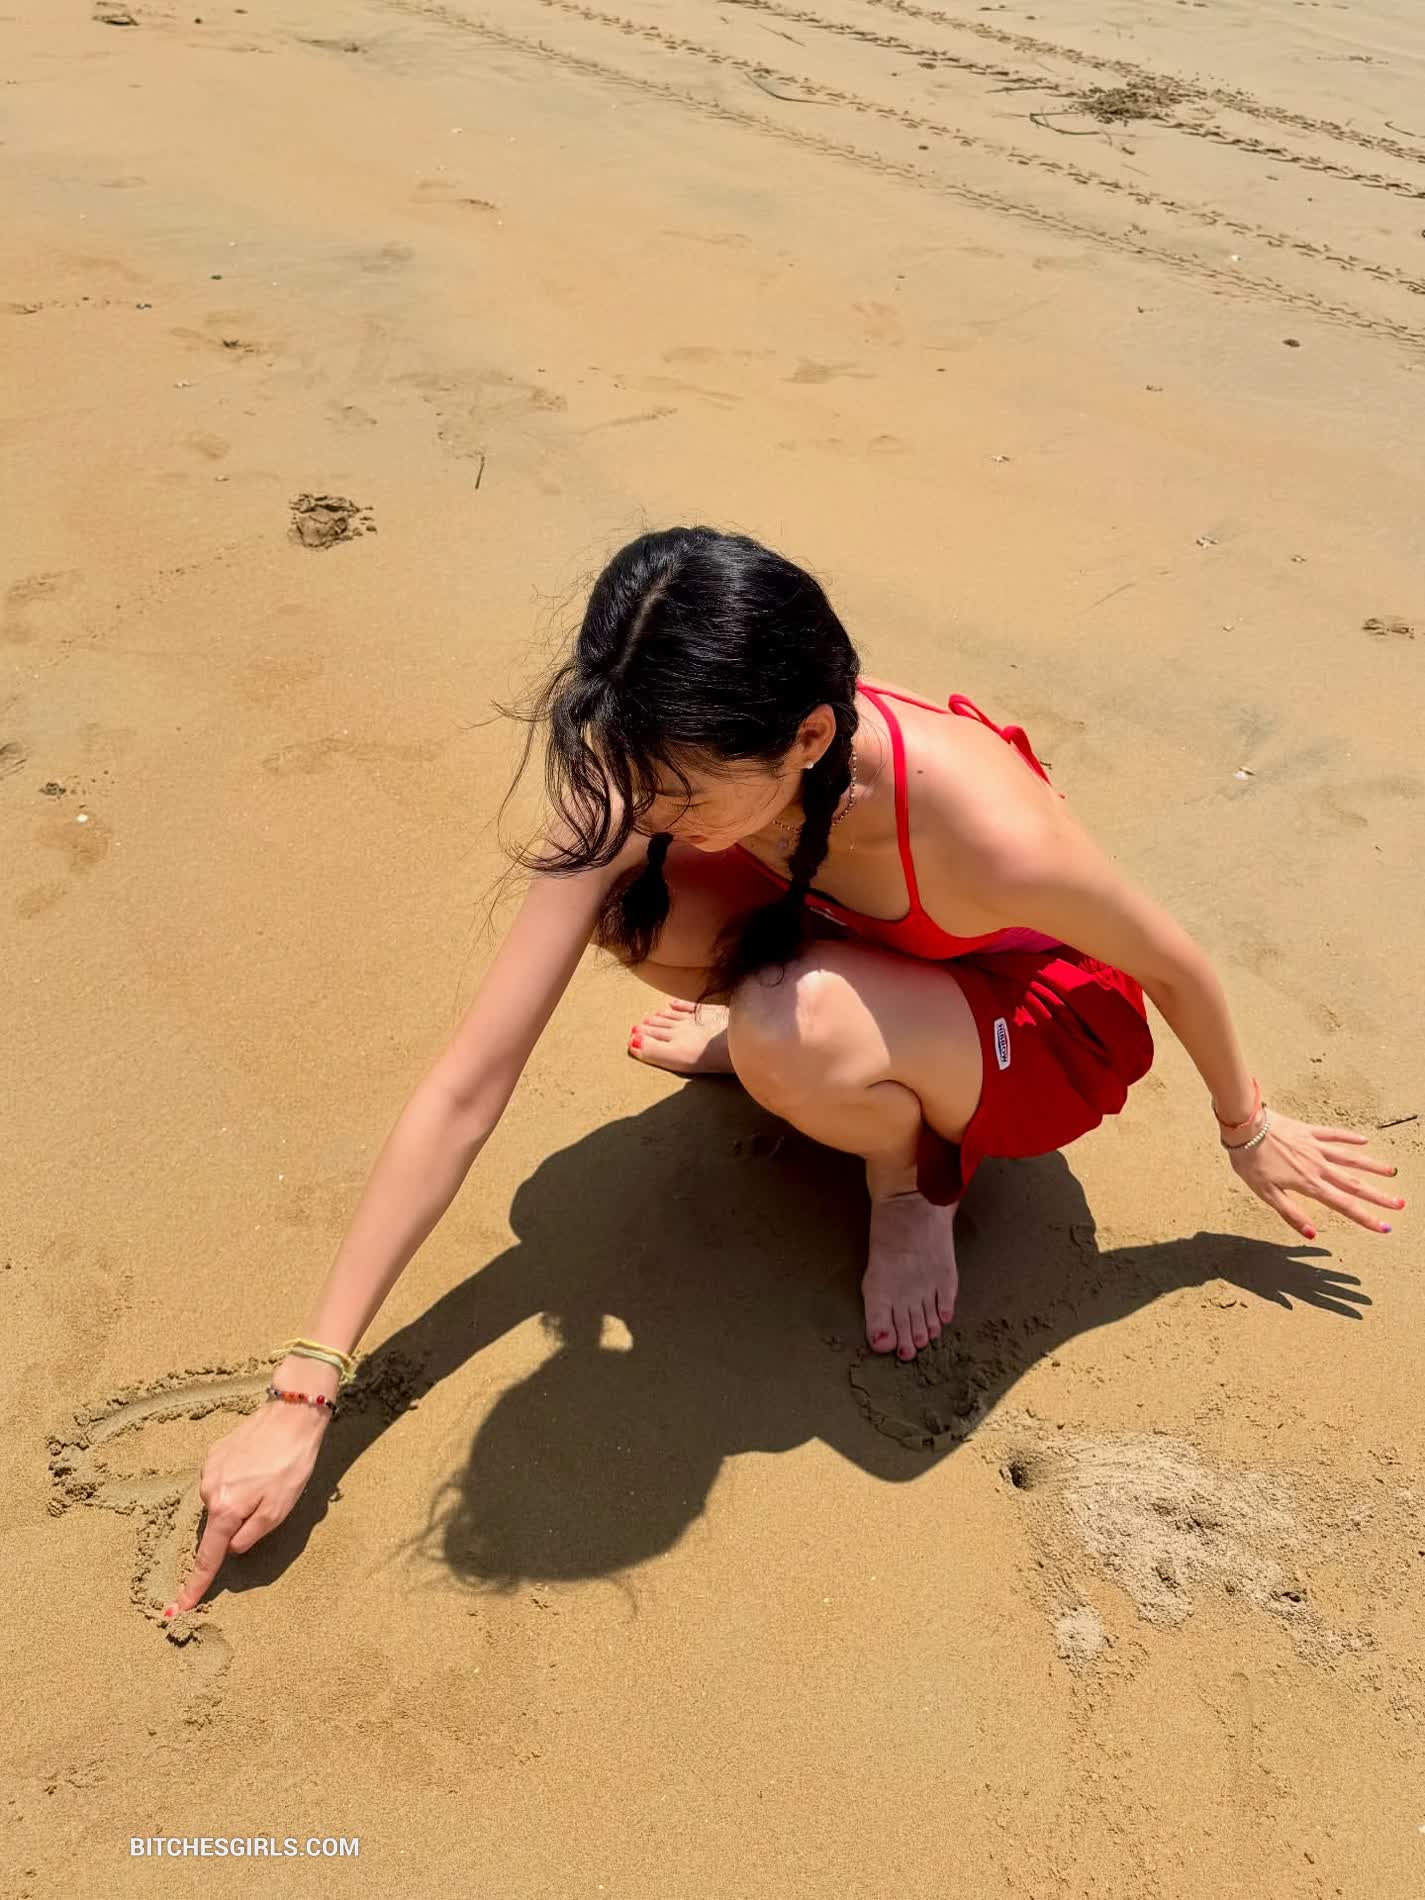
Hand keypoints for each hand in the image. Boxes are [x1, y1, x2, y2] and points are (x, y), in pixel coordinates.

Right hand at [163, 1403, 327, 1615]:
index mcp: (225, 1511)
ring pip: (221, 1502)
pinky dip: (236, 1481)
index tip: (180, 1606)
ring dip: (239, 1499)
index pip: (208, 1557)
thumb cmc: (291, 1466)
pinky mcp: (213, 1454)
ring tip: (268, 1477)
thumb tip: (230, 1549)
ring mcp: (208, 1471)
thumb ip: (250, 1536)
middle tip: (270, 1497)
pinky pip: (221, 1480)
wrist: (290, 1415)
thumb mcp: (278, 1510)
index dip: (196, 1584)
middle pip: (218, 1525)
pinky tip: (256, 1465)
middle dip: (237, 1523)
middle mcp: (209, 1492)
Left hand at [1227, 1110, 1405, 1239]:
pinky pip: (1334, 1134)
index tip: (1385, 1227)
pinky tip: (1364, 1141)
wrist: (1245, 1127)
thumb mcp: (1266, 1193)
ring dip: (1372, 1166)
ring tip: (1392, 1172)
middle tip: (1400, 1203)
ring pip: (1350, 1158)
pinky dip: (1350, 1138)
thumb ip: (1291, 1213)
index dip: (1365, 1217)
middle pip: (1354, 1183)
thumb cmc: (1250, 1161)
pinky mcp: (1308, 1131)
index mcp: (1309, 1184)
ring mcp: (1315, 1146)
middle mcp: (1318, 1166)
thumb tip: (1313, 1234)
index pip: (1343, 1205)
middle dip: (1378, 1195)